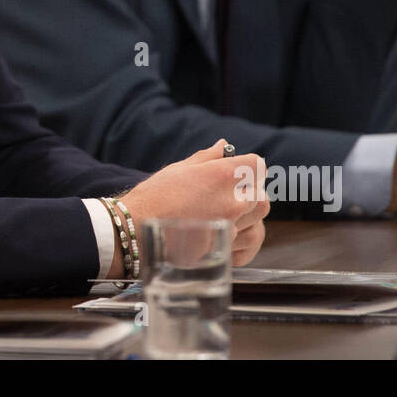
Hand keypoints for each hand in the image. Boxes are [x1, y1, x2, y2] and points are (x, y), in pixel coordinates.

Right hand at [119, 140, 270, 271]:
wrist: (135, 231)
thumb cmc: (154, 197)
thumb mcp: (179, 169)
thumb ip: (207, 158)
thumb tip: (224, 146)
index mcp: (222, 175)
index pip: (257, 165)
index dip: (249, 165)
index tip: (241, 168)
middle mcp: (231, 202)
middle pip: (261, 194)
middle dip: (251, 191)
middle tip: (235, 192)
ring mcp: (230, 228)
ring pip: (258, 220)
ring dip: (249, 215)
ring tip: (229, 213)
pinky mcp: (224, 250)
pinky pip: (248, 243)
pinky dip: (244, 238)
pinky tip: (230, 233)